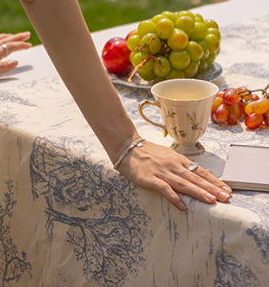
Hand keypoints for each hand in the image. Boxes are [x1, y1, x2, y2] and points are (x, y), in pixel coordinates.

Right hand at [116, 139, 231, 210]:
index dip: (214, 181)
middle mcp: (173, 165)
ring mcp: (162, 172)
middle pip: (195, 178)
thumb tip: (202, 172)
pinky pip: (164, 189)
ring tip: (211, 201)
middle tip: (226, 197)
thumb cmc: (148, 152)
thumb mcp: (168, 156)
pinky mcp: (150, 178)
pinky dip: (174, 197)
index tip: (227, 189)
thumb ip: (183, 165)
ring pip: (183, 183)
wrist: (126, 146)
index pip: (200, 171)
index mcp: (178, 159)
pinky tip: (183, 206)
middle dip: (212, 188)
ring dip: (198, 192)